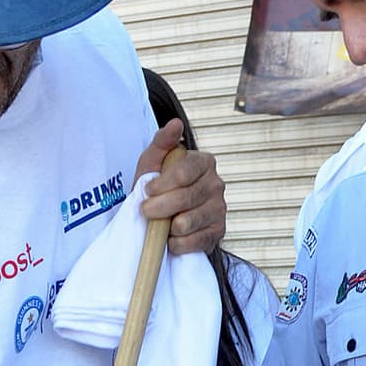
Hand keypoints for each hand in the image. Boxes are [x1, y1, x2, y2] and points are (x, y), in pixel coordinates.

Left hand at [136, 120, 225, 256]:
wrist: (163, 217)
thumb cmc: (158, 187)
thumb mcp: (154, 161)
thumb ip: (162, 141)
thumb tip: (175, 123)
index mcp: (204, 162)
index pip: (184, 173)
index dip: (161, 185)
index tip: (147, 190)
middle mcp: (217, 184)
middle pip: (184, 198)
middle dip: (158, 207)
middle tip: (146, 210)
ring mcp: (220, 210)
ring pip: (187, 222)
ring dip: (166, 226)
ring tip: (161, 223)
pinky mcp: (218, 232)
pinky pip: (193, 242)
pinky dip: (176, 243)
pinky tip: (172, 237)